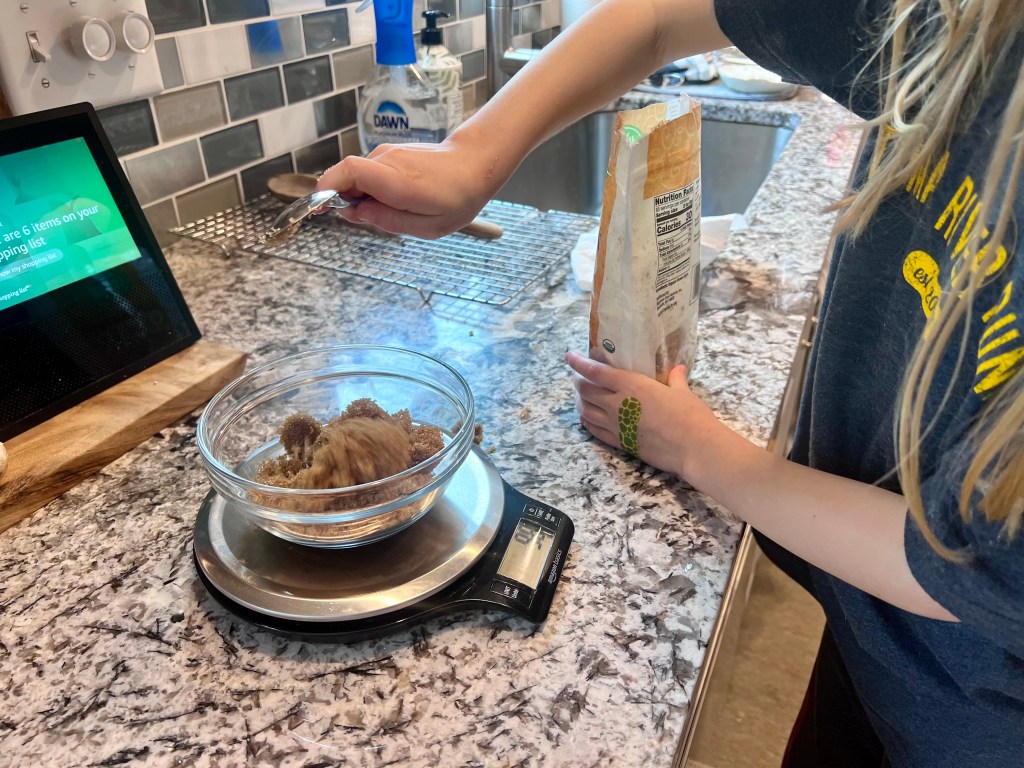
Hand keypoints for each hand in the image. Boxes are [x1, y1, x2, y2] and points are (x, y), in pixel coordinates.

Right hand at [315, 135, 502, 238]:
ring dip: (363, 198)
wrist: (475, 165)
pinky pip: (368, 174)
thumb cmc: (457, 198)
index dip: (327, 187)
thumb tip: (355, 213)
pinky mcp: (389, 154)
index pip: (349, 172)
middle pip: (346, 176)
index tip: (320, 206)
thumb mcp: (428, 226)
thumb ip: (388, 221)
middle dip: (346, 200)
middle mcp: (387, 161)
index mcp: (396, 180)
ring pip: (358, 178)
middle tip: (373, 219)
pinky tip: (397, 201)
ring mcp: (387, 154)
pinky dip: (371, 190)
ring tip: (396, 211)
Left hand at [565, 349, 722, 480]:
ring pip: (585, 411)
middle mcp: (617, 404)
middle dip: (578, 382)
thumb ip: (675, 380)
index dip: (578, 363)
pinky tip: (587, 418)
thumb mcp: (683, 392)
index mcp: (631, 385)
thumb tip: (678, 370)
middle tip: (579, 377)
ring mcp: (616, 425)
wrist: (694, 448)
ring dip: (580, 402)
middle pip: (585, 391)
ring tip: (582, 397)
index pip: (595, 371)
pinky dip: (587, 422)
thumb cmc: (690, 416)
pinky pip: (594, 430)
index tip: (569, 356)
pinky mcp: (620, 443)